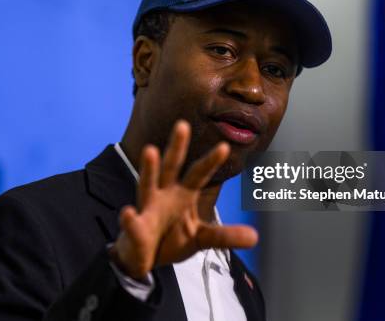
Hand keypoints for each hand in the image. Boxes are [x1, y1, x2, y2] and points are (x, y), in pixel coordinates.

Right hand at [110, 120, 257, 278]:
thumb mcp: (201, 239)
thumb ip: (224, 236)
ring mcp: (148, 209)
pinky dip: (130, 220)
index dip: (211, 161)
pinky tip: (129, 214)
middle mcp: (164, 195)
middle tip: (183, 124)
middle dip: (176, 147)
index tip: (225, 146)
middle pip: (171, 166)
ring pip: (148, 184)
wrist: (144, 259)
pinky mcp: (135, 229)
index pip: (199, 174)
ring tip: (150, 150)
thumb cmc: (172, 240)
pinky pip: (132, 224)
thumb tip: (255, 237)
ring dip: (149, 168)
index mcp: (183, 194)